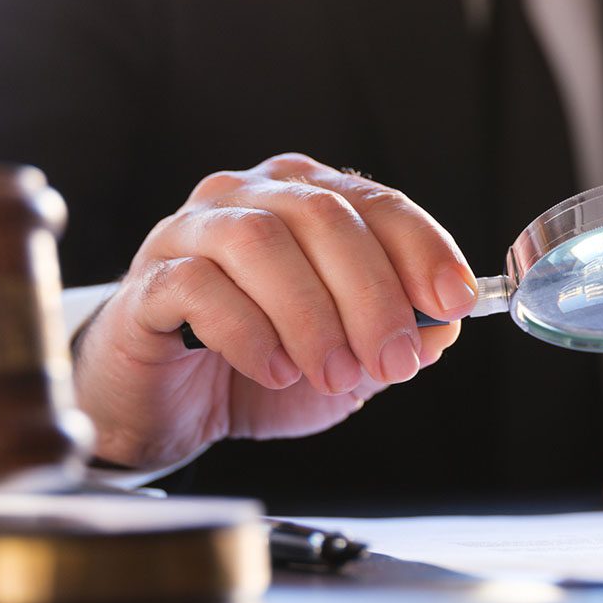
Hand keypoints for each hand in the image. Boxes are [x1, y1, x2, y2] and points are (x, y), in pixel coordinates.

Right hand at [73, 154, 477, 469]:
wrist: (171, 405)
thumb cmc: (263, 366)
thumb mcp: (349, 358)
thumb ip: (397, 337)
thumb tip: (444, 325)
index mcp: (307, 199)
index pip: (375, 203)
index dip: (422, 248)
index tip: (453, 300)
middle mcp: (249, 197)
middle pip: (322, 217)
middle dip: (371, 294)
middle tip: (391, 360)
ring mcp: (191, 232)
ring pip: (260, 243)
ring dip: (311, 315)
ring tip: (333, 373)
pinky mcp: (149, 281)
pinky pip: (200, 286)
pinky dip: (250, 332)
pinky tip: (276, 370)